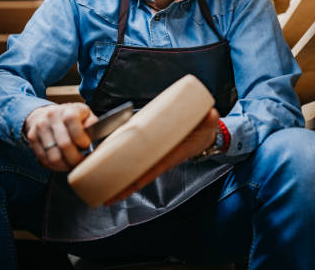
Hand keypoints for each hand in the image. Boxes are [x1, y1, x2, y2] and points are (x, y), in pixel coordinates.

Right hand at [23, 103, 97, 170]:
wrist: (45, 113)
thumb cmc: (70, 116)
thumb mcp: (85, 114)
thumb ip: (92, 122)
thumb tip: (92, 128)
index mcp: (68, 109)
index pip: (72, 121)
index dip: (81, 138)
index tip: (86, 146)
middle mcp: (52, 116)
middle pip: (64, 144)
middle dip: (75, 158)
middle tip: (80, 162)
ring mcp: (40, 127)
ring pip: (53, 156)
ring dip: (64, 165)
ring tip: (71, 164)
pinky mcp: (32, 137)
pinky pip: (44, 159)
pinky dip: (54, 166)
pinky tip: (61, 163)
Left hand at [105, 107, 219, 204]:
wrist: (206, 132)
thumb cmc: (205, 129)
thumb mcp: (209, 123)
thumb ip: (210, 119)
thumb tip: (211, 115)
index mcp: (172, 154)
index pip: (153, 170)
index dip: (138, 180)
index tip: (125, 190)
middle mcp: (162, 157)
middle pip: (140, 175)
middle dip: (124, 188)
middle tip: (107, 197)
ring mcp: (156, 155)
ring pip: (136, 171)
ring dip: (121, 181)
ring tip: (103, 189)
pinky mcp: (152, 148)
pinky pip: (137, 160)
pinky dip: (124, 165)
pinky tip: (111, 167)